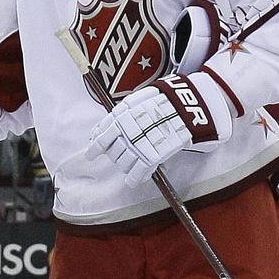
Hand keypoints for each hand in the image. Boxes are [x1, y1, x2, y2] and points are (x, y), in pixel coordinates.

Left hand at [86, 75, 232, 187]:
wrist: (188, 103)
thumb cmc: (167, 98)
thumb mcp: (140, 97)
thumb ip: (125, 111)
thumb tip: (112, 123)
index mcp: (120, 117)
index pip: (101, 136)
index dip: (95, 147)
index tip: (91, 153)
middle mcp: (125, 132)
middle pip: (113, 152)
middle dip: (115, 155)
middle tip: (121, 156)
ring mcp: (137, 145)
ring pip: (123, 163)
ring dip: (125, 166)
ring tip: (130, 166)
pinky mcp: (152, 156)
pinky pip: (139, 172)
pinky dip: (134, 178)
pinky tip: (133, 181)